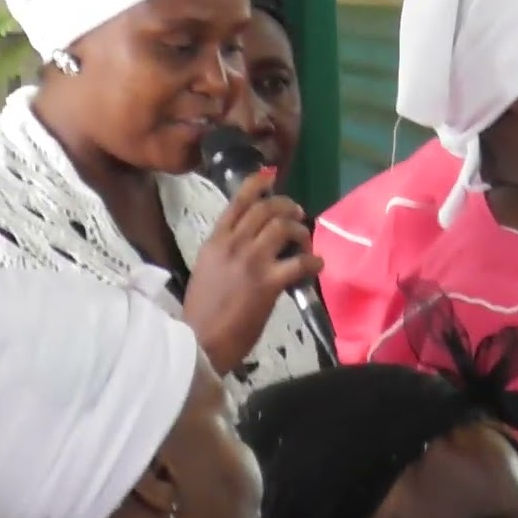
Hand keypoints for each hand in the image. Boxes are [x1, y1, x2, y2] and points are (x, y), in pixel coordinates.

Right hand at [183, 170, 323, 374]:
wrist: (200, 341)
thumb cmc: (201, 312)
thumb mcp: (207, 271)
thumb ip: (225, 253)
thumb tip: (249, 247)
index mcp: (215, 242)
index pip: (237, 203)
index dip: (256, 185)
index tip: (271, 175)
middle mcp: (233, 245)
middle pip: (265, 209)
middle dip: (287, 206)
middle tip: (298, 214)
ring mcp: (252, 261)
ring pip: (283, 227)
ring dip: (300, 231)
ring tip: (305, 242)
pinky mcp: (269, 282)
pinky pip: (300, 263)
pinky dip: (313, 261)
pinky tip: (316, 266)